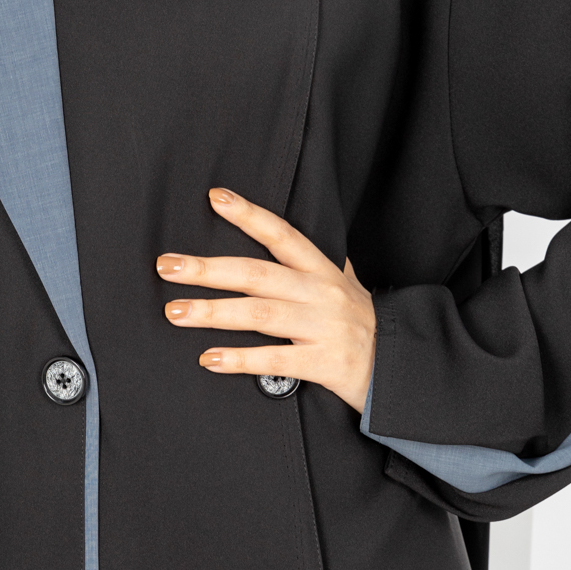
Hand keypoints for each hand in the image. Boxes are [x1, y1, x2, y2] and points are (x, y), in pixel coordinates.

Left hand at [159, 189, 375, 413]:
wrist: (403, 371)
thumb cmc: (368, 327)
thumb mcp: (350, 287)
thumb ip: (323, 265)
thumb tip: (293, 242)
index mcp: (323, 271)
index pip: (282, 234)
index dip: (249, 215)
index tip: (215, 198)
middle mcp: (322, 293)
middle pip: (257, 274)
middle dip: (208, 269)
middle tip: (166, 265)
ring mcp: (323, 327)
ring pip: (260, 314)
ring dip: (213, 312)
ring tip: (175, 312)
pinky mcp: (324, 363)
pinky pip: (275, 360)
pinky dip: (240, 359)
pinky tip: (209, 359)